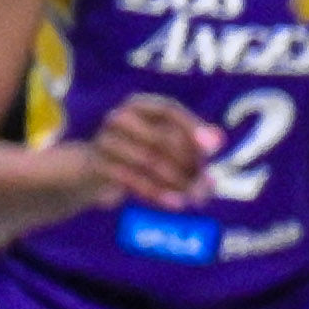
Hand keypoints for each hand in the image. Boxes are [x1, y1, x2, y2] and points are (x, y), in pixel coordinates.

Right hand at [77, 91, 224, 210]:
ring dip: (176, 182)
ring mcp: (105, 140)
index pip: (169, 110)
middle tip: (206, 184)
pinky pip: (132, 180)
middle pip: (162, 138)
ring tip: (194, 197)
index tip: (215, 148)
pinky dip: (156, 193)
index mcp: (139, 105)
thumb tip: (219, 139)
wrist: (89, 173)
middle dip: (189, 163)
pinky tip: (175, 203)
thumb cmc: (136, 154)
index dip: (193, 127)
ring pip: (149, 161)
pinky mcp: (97, 166)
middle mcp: (120, 117)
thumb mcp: (163, 145)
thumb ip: (192, 144)